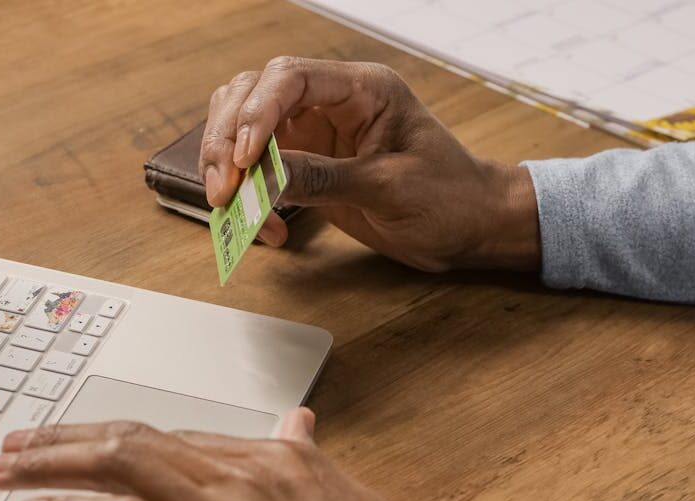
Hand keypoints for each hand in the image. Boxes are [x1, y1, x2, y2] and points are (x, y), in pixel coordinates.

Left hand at [0, 409, 466, 500]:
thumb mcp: (347, 499)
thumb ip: (310, 458)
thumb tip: (300, 423)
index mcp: (274, 460)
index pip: (178, 439)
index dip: (124, 439)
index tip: (90, 443)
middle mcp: (241, 475)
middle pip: (137, 440)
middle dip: (70, 437)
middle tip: (23, 442)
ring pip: (121, 465)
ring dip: (55, 461)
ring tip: (11, 468)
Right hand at [200, 57, 539, 271]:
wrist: (469, 228)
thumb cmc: (449, 198)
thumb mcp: (389, 188)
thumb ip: (325, 178)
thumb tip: (265, 175)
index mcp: (363, 90)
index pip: (290, 78)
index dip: (256, 113)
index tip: (244, 159)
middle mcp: (332, 103)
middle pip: (252, 95)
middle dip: (227, 140)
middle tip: (225, 190)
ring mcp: (315, 134)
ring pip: (243, 127)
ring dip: (228, 167)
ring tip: (233, 208)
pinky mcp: (306, 166)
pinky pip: (259, 171)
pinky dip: (248, 197)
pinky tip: (265, 228)